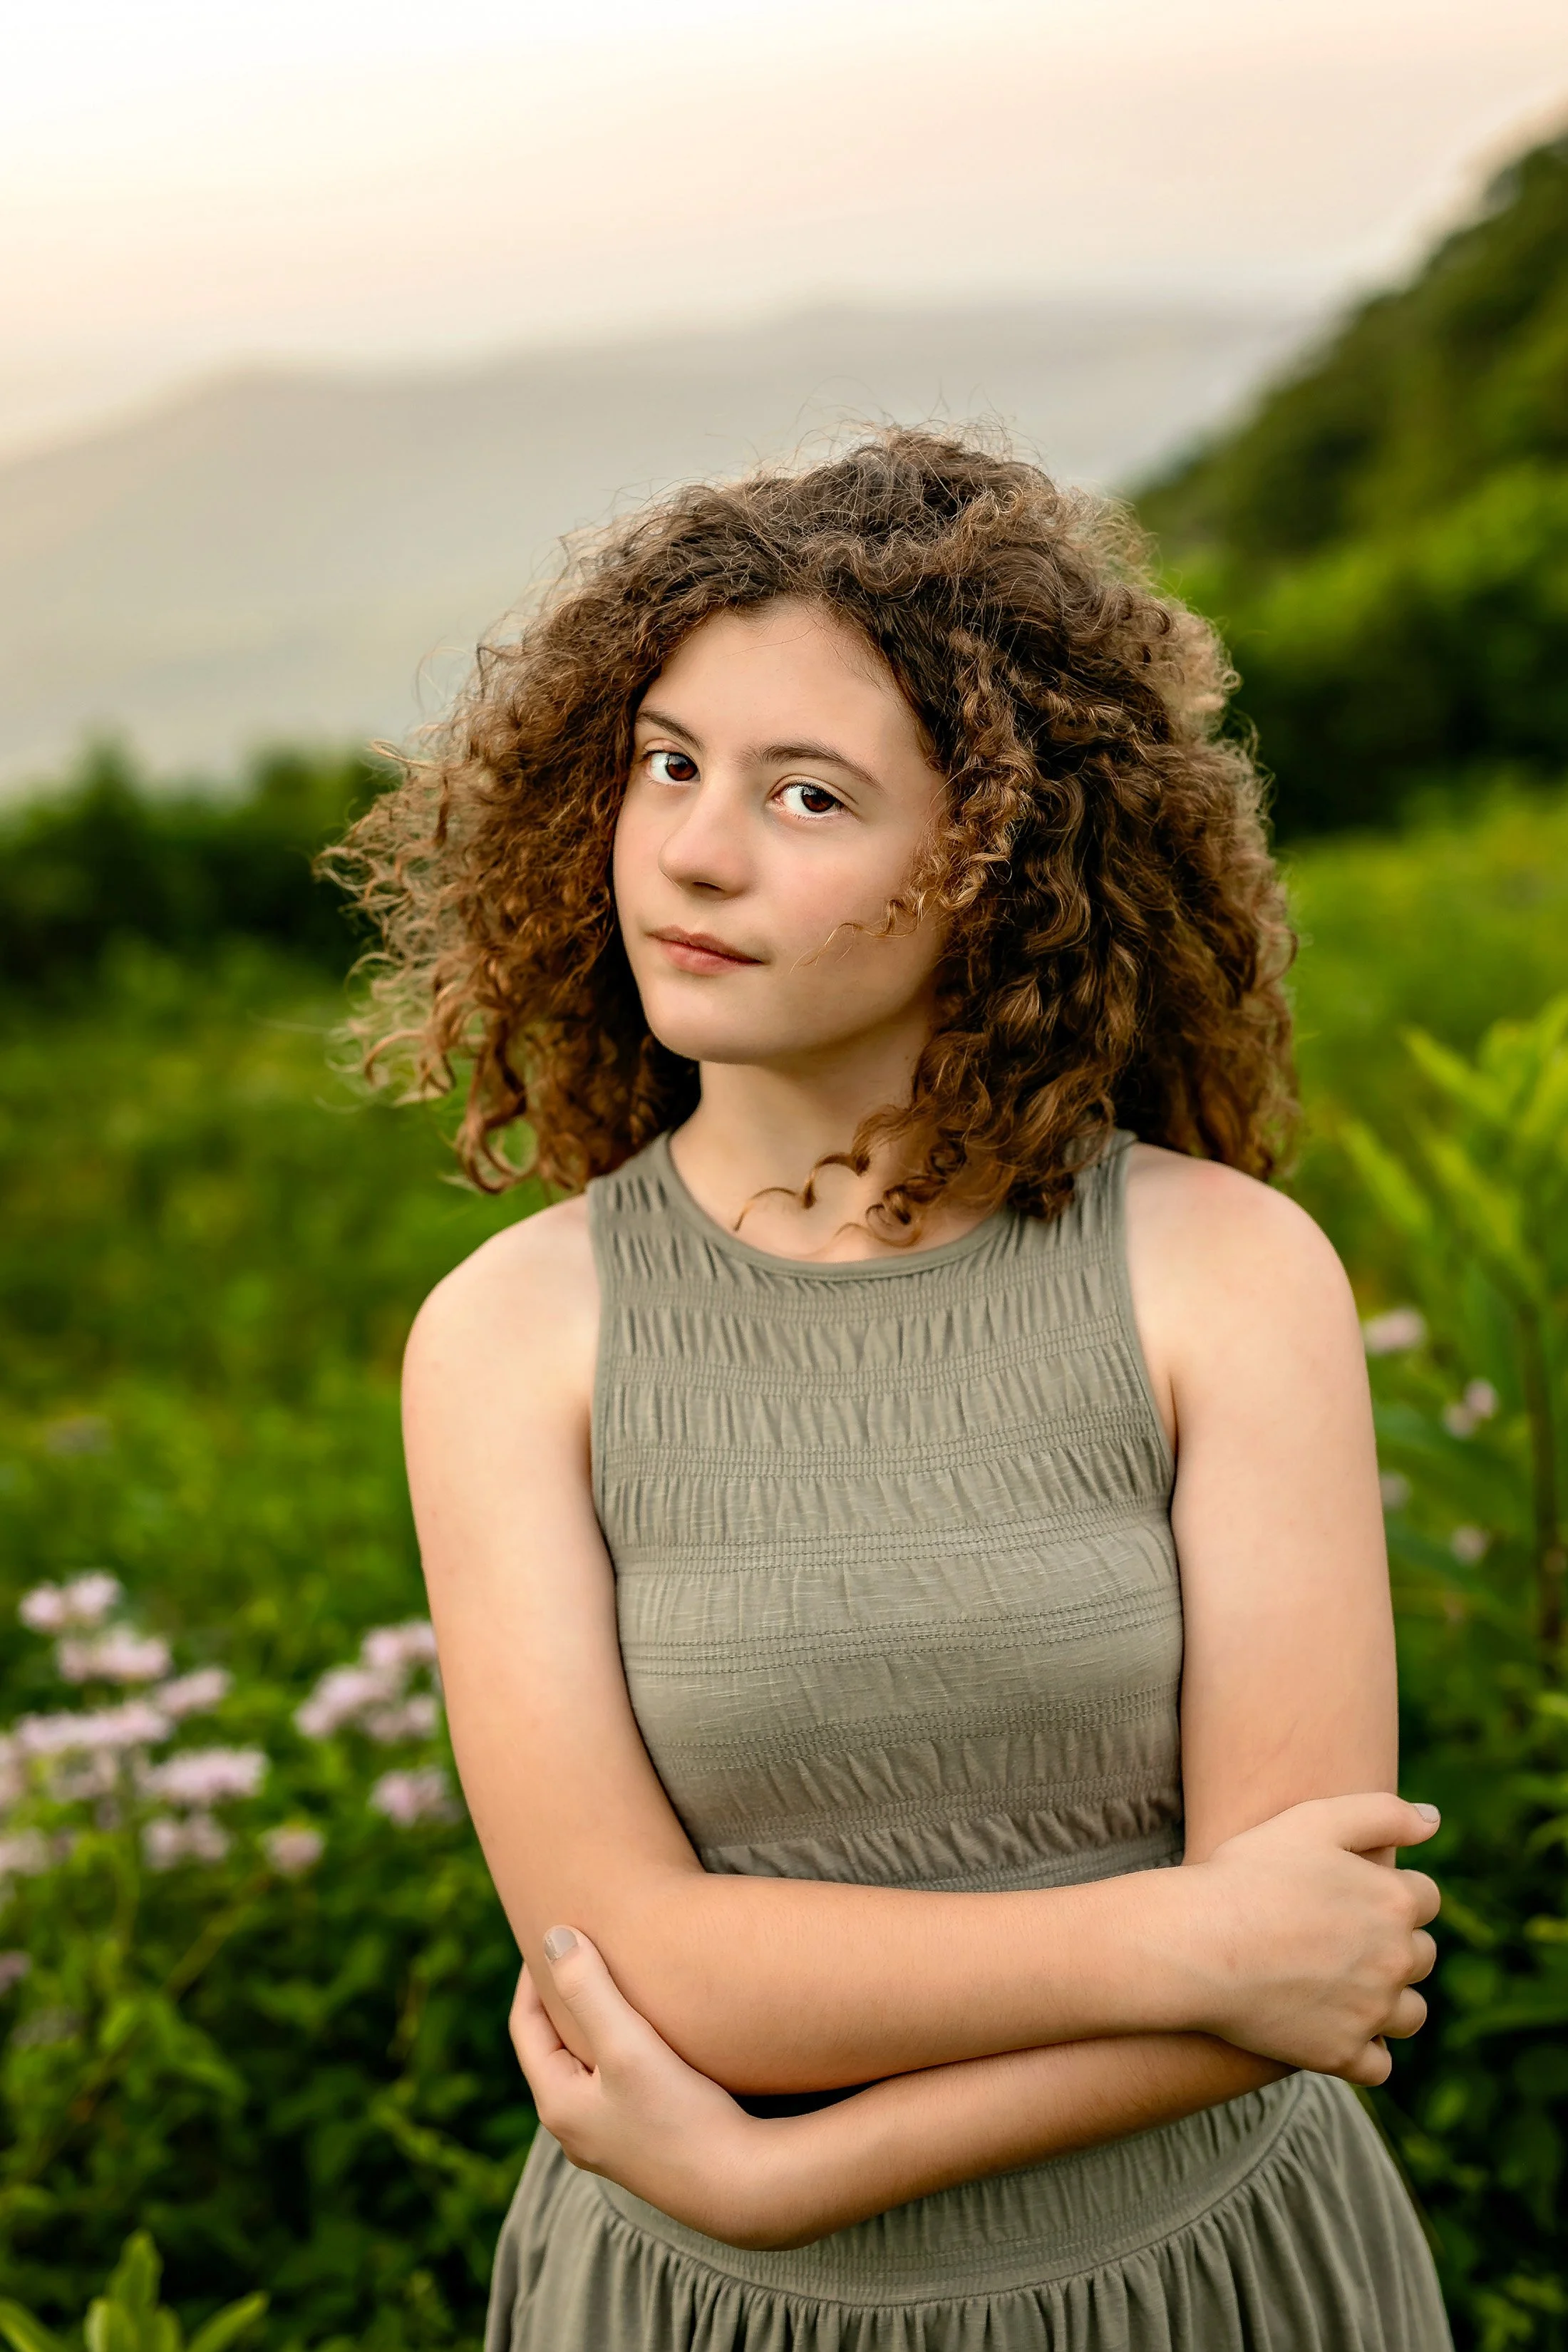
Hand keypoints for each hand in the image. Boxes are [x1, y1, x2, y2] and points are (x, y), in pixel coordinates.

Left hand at [510, 1928, 805, 2248]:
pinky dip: (618, 2049)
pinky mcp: (641, 2144)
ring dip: (592, 2024)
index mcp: (557, 2104)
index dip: (533, 1977)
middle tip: (579, 1950)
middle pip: (552, 2047)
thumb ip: (587, 1989)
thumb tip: (552, 1936)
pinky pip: (613, 2084)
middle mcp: (574, 2128)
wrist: (740, 2186)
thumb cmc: (680, 2115)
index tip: (551, 1932)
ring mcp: (607, 2140)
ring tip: (613, 1983)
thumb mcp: (627, 2045)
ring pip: (585, 2066)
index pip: (525, 2027)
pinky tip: (647, 2034)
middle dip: (562, 1999)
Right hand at [1181, 1793, 1440, 2084]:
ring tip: (1344, 1986)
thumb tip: (1434, 1819)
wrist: (1197, 1943)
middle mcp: (1395, 1961)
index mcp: (1394, 1901)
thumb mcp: (1312, 1820)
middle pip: (1421, 1956)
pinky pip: (1378, 2065)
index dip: (1390, 1892)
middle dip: (1393, 1945)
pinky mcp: (1342, 2055)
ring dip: (1389, 2001)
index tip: (1351, 1894)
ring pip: (1409, 2014)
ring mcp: (1371, 2013)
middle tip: (1340, 1937)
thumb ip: (1382, 1813)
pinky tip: (1335, 2028)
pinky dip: (1364, 2051)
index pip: (1426, 1899)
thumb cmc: (1248, 1874)